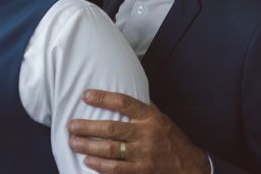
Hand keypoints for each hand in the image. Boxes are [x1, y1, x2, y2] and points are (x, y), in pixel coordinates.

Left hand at [68, 89, 209, 173]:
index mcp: (150, 116)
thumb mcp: (160, 117)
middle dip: (87, 127)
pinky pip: (116, 169)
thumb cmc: (171, 138)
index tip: (85, 96)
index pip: (123, 102)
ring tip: (73, 142)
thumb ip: (141, 108)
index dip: (102, 98)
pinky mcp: (141, 171)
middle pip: (111, 128)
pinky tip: (88, 160)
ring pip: (110, 149)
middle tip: (71, 125)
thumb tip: (120, 93)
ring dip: (88, 146)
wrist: (189, 165)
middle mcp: (146, 133)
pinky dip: (100, 165)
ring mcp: (143, 154)